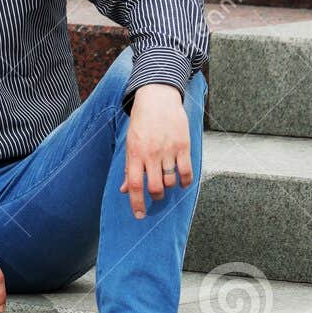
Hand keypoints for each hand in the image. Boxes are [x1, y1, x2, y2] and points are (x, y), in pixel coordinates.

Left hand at [118, 83, 194, 218]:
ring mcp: (168, 150)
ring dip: (169, 188)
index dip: (136, 203)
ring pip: (170, 181)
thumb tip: (124, 190)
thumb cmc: (141, 121)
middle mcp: (151, 154)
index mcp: (135, 154)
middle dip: (156, 197)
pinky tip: (182, 182)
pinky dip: (185, 181)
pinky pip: (186, 171)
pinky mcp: (183, 145)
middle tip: (156, 195)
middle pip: (155, 187)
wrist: (157, 97)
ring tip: (167, 183)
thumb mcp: (130, 143)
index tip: (139, 215)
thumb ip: (129, 168)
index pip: (135, 185)